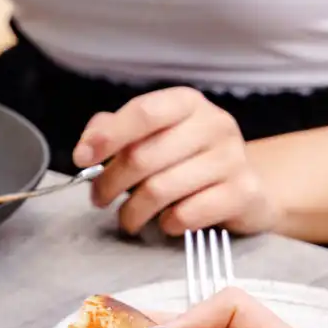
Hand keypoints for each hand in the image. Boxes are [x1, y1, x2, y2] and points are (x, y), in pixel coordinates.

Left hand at [73, 87, 281, 235]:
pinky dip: (167, 224)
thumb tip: (87, 146)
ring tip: (128, 218)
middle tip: (99, 199)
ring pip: (160, 189)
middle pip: (143, 156)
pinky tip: (166, 223)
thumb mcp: (152, 135)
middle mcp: (213, 124)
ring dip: (133, 211)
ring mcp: (232, 158)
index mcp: (187, 103)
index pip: (143, 112)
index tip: (82, 159)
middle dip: (110, 183)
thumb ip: (115, 131)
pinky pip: (187, 214)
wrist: (245, 187)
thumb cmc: (187, 160)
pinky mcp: (243, 192)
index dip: (107, 137)